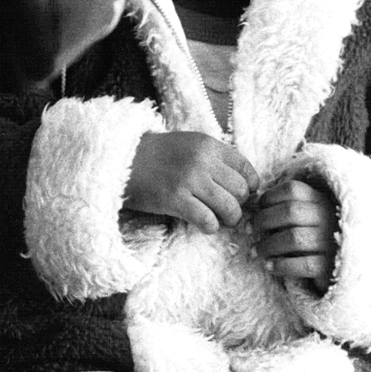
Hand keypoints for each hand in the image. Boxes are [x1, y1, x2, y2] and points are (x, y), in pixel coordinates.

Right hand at [124, 131, 260, 233]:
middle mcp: (202, 160)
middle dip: (238, 204)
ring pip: (230, 208)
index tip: (240, 194)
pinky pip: (208, 221)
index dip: (249, 186)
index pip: (246, 168)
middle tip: (226, 209)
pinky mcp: (176, 200)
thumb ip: (214, 159)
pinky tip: (202, 224)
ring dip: (227, 219)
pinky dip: (210, 227)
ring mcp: (189, 180)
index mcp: (208, 145)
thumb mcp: (189, 144)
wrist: (121, 159)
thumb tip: (244, 185)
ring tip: (217, 219)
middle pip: (241, 191)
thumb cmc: (156, 155)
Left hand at [252, 178, 337, 294]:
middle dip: (263, 220)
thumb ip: (286, 209)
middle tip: (249, 230)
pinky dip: (281, 265)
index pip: (292, 189)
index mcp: (321, 201)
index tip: (256, 208)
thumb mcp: (307, 216)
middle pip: (290, 211)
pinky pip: (303, 265)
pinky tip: (269, 266)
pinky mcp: (330, 266)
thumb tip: (254, 207)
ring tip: (255, 251)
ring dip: (268, 245)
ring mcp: (331, 242)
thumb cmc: (316, 237)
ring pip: (294, 238)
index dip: (269, 197)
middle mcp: (328, 218)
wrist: (343, 267)